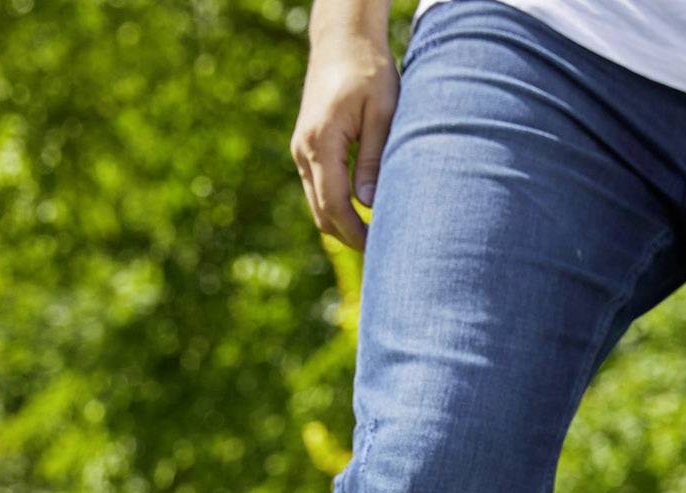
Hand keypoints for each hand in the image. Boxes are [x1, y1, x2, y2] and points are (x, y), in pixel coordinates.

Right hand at [291, 0, 397, 249]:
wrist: (342, 42)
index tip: (381, 251)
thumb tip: (370, 203)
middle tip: (383, 258)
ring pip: (318, 203)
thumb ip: (374, 158)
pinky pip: (319, 189)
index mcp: (321, 142)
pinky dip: (337, 208)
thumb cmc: (369, 72)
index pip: (335, 203)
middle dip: (350, 238)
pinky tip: (364, 217)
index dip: (357, 233)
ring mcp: (302, 150)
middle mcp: (304, 150)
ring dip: (343, 225)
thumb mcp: (382, 113)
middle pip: (322, 212)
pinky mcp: (308, 148)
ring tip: (377, 243)